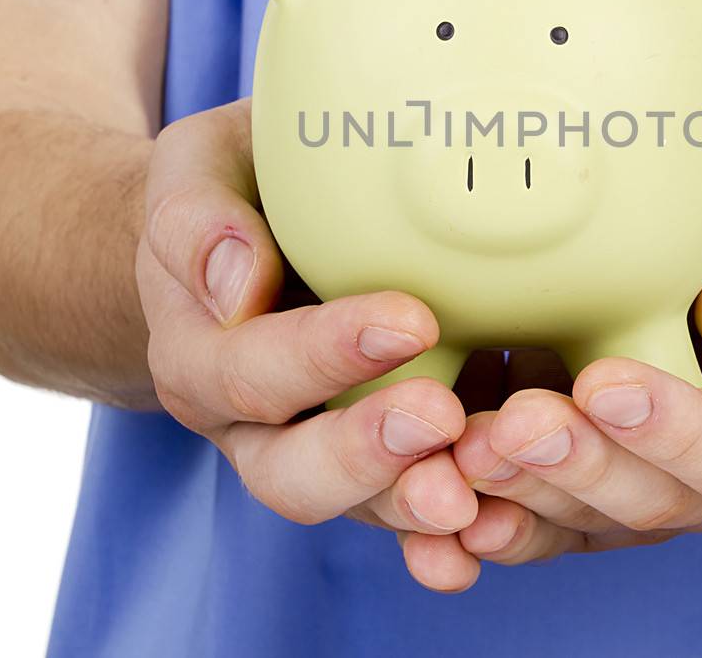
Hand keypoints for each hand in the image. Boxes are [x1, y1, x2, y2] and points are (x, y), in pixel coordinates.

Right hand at [137, 100, 480, 588]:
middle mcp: (249, 426)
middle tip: (441, 420)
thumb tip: (236, 281)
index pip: (250, 370)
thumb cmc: (237, 180)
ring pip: (360, 506)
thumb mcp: (200, 168)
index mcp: (198, 353)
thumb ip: (199, 220)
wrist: (255, 224)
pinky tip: (502, 527)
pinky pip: (412, 517)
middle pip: (291, 473)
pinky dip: (454, 533)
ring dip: (417, 505)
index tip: (411, 320)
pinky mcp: (385, 464)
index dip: (324, 355)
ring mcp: (319, 454)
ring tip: (477, 496)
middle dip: (367, 452)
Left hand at [447, 150, 701, 565]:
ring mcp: (630, 488)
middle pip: (646, 503)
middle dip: (574, 467)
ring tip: (453, 453)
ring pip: (572, 520)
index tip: (606, 381)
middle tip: (511, 423)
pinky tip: (423, 495)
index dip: (673, 432)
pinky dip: (472, 514)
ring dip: (512, 494)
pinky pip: (519, 516)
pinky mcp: (563, 481)